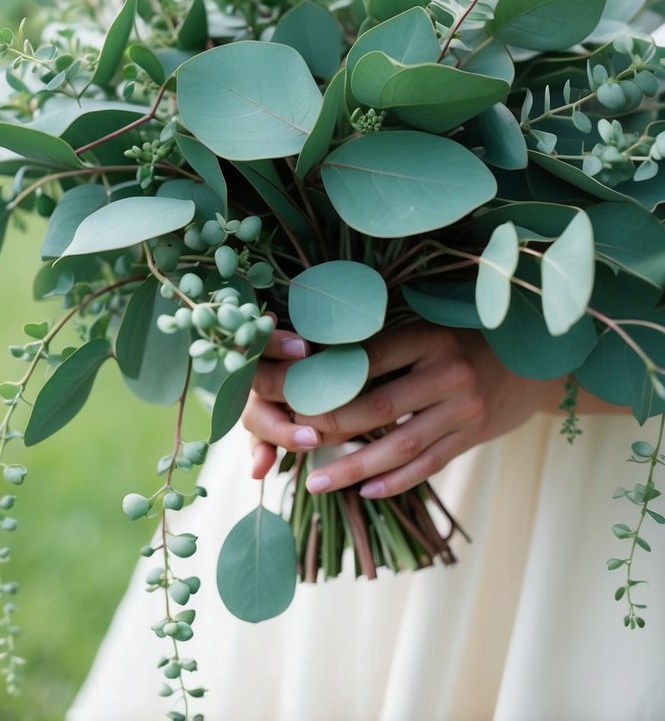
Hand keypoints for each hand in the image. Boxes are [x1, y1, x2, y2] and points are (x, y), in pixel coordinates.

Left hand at [242, 320, 561, 496]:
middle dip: (330, 426)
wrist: (531, 363)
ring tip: (314, 482)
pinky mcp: (473, 437)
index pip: (367, 361)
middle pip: (378, 406)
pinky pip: (427, 464)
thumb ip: (387, 348)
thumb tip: (318, 363)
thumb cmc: (464, 341)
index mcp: (428, 337)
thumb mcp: (429, 330)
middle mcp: (447, 372)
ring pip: (399, 445)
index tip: (290, 396)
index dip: (326, 381)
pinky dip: (394, 481)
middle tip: (291, 441)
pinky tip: (364, 491)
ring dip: (352, 467)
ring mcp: (464, 409)